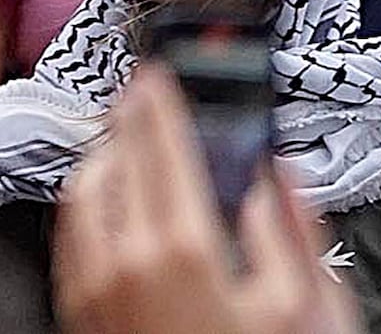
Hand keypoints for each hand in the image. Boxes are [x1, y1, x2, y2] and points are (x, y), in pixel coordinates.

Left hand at [56, 77, 350, 333]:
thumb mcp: (309, 310)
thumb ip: (293, 232)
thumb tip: (277, 173)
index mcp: (184, 249)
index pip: (161, 145)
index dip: (161, 100)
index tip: (161, 71)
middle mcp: (123, 260)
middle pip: (113, 160)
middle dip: (128, 121)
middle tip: (145, 93)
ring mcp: (90, 288)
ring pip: (82, 194)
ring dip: (105, 158)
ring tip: (132, 144)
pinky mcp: (76, 311)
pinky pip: (70, 235)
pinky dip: (88, 202)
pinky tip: (113, 202)